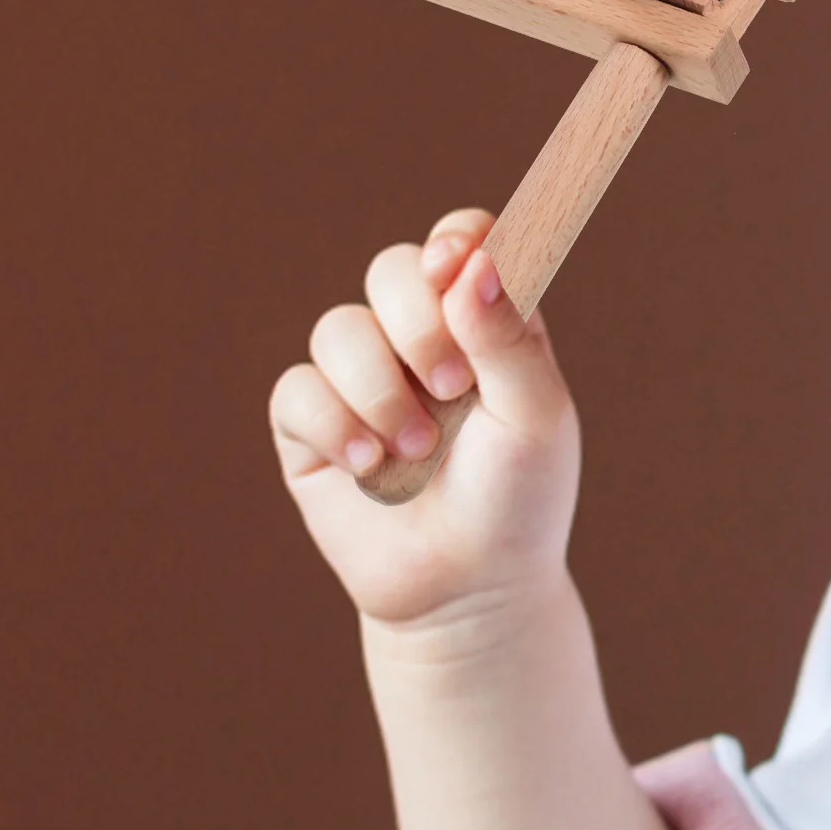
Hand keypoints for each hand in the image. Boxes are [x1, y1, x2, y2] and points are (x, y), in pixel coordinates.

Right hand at [269, 207, 582, 637]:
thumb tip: (472, 263)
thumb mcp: (535, 418)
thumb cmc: (517, 499)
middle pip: (391, 270)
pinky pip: (295, 389)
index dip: (455, 239)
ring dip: (379, 389)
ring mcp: (362, 378)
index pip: (463, 243)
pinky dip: (334, 425)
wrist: (468, 590)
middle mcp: (421, 338)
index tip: (453, 267)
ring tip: (417, 451)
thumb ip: (509, 338)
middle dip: (418, 323)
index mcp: (486, 321)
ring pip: (338, 328)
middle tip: (452, 388)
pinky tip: (371, 467)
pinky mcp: (311, 426)